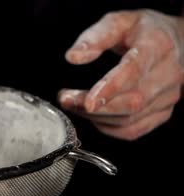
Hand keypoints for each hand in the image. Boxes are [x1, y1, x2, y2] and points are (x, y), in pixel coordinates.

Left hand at [58, 9, 183, 139]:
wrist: (179, 40)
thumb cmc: (145, 30)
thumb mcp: (120, 22)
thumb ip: (95, 37)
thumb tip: (73, 57)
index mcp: (157, 45)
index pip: (134, 71)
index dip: (109, 89)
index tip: (86, 101)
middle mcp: (169, 73)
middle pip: (132, 101)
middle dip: (95, 107)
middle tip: (67, 99)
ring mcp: (169, 95)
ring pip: (130, 118)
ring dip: (96, 117)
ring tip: (75, 104)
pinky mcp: (164, 111)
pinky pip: (134, 130)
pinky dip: (109, 128)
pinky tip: (94, 116)